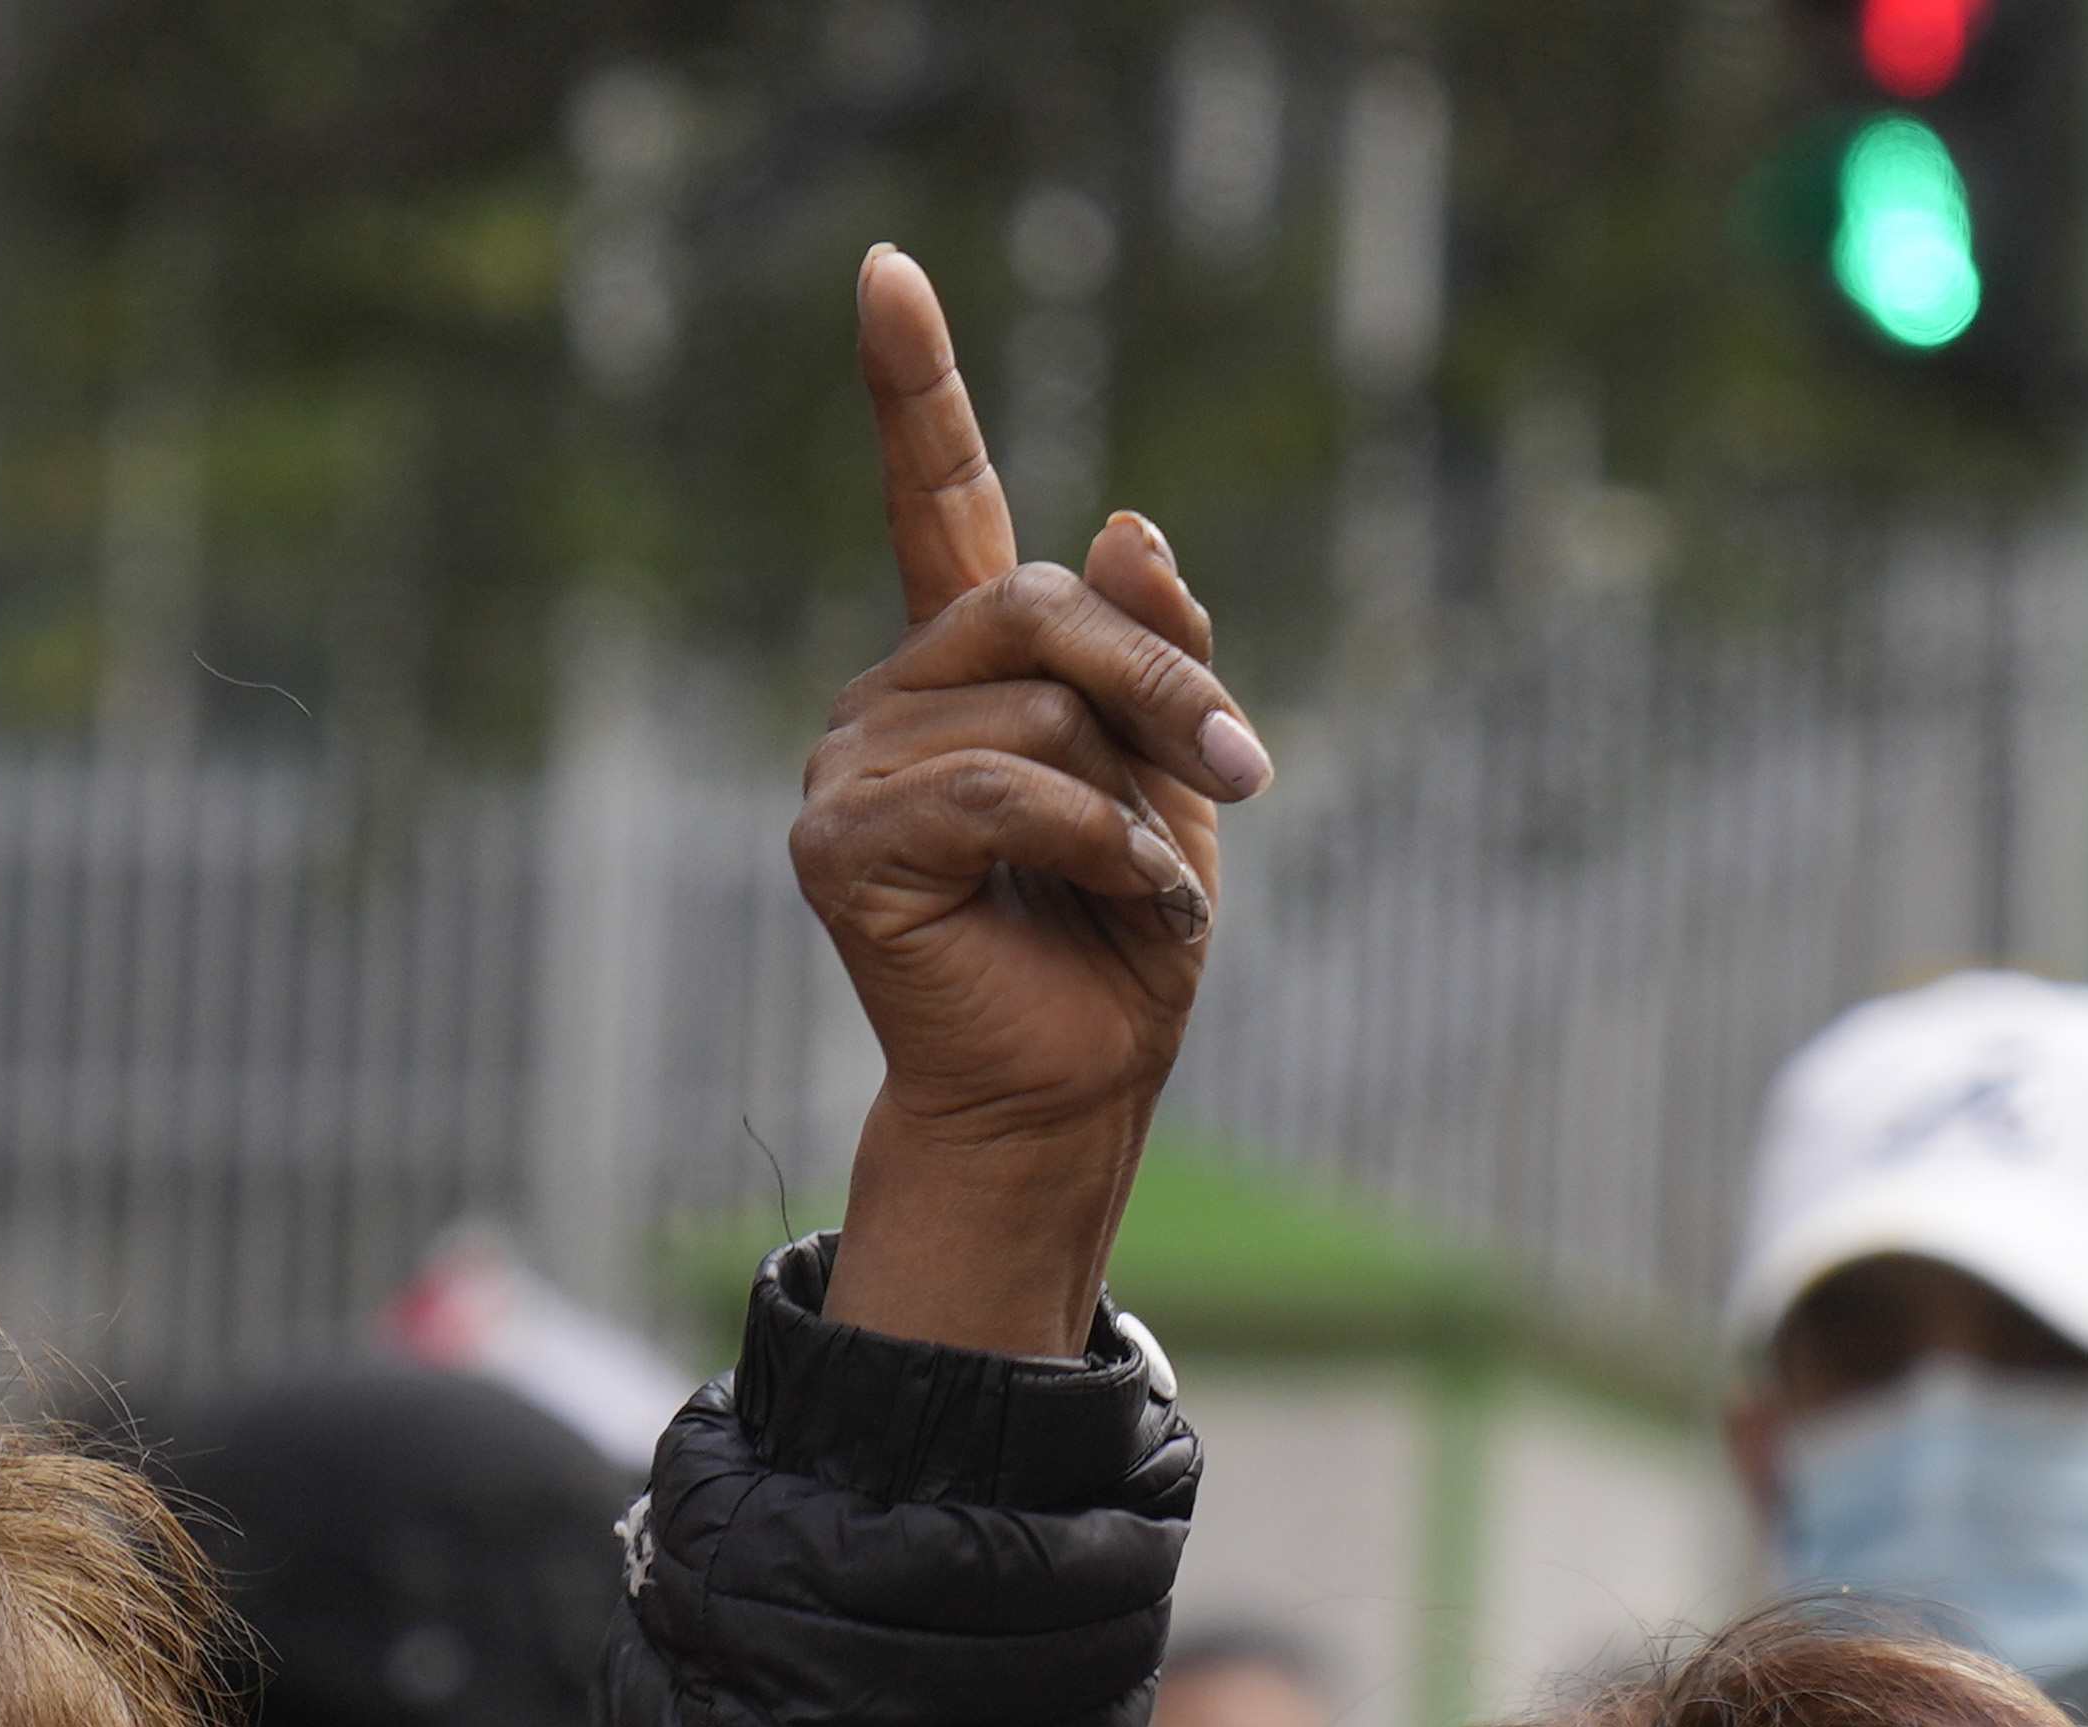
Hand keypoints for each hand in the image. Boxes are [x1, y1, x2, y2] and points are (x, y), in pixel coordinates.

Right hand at [796, 244, 1269, 1359]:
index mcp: (970, 673)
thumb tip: (1126, 520)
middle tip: (1245, 768)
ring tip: (1137, 888)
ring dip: (1133, 798)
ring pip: (1039, 705)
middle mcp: (895, 700)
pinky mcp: (842, 843)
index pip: (937, 502)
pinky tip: (1109, 904)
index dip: (915, 387)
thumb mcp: (1178, 781)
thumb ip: (1159, 655)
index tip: (885, 269)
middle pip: (1039, 601)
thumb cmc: (1117, 954)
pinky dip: (1095, 845)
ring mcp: (851, 766)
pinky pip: (1008, 787)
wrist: (1073, 1096)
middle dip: (1163, 679)